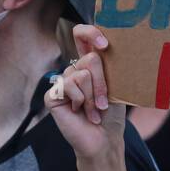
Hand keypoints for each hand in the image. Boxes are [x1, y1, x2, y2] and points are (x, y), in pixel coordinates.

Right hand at [46, 24, 125, 160]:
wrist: (104, 138)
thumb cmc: (112, 113)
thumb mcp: (116, 85)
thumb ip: (108, 65)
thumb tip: (105, 48)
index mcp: (90, 62)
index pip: (82, 34)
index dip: (90, 32)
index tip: (105, 45)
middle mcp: (75, 69)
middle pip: (89, 59)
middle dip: (102, 83)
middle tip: (104, 102)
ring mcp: (63, 82)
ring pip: (81, 75)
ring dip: (92, 96)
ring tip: (94, 110)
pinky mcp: (53, 95)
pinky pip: (67, 87)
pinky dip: (79, 101)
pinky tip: (79, 112)